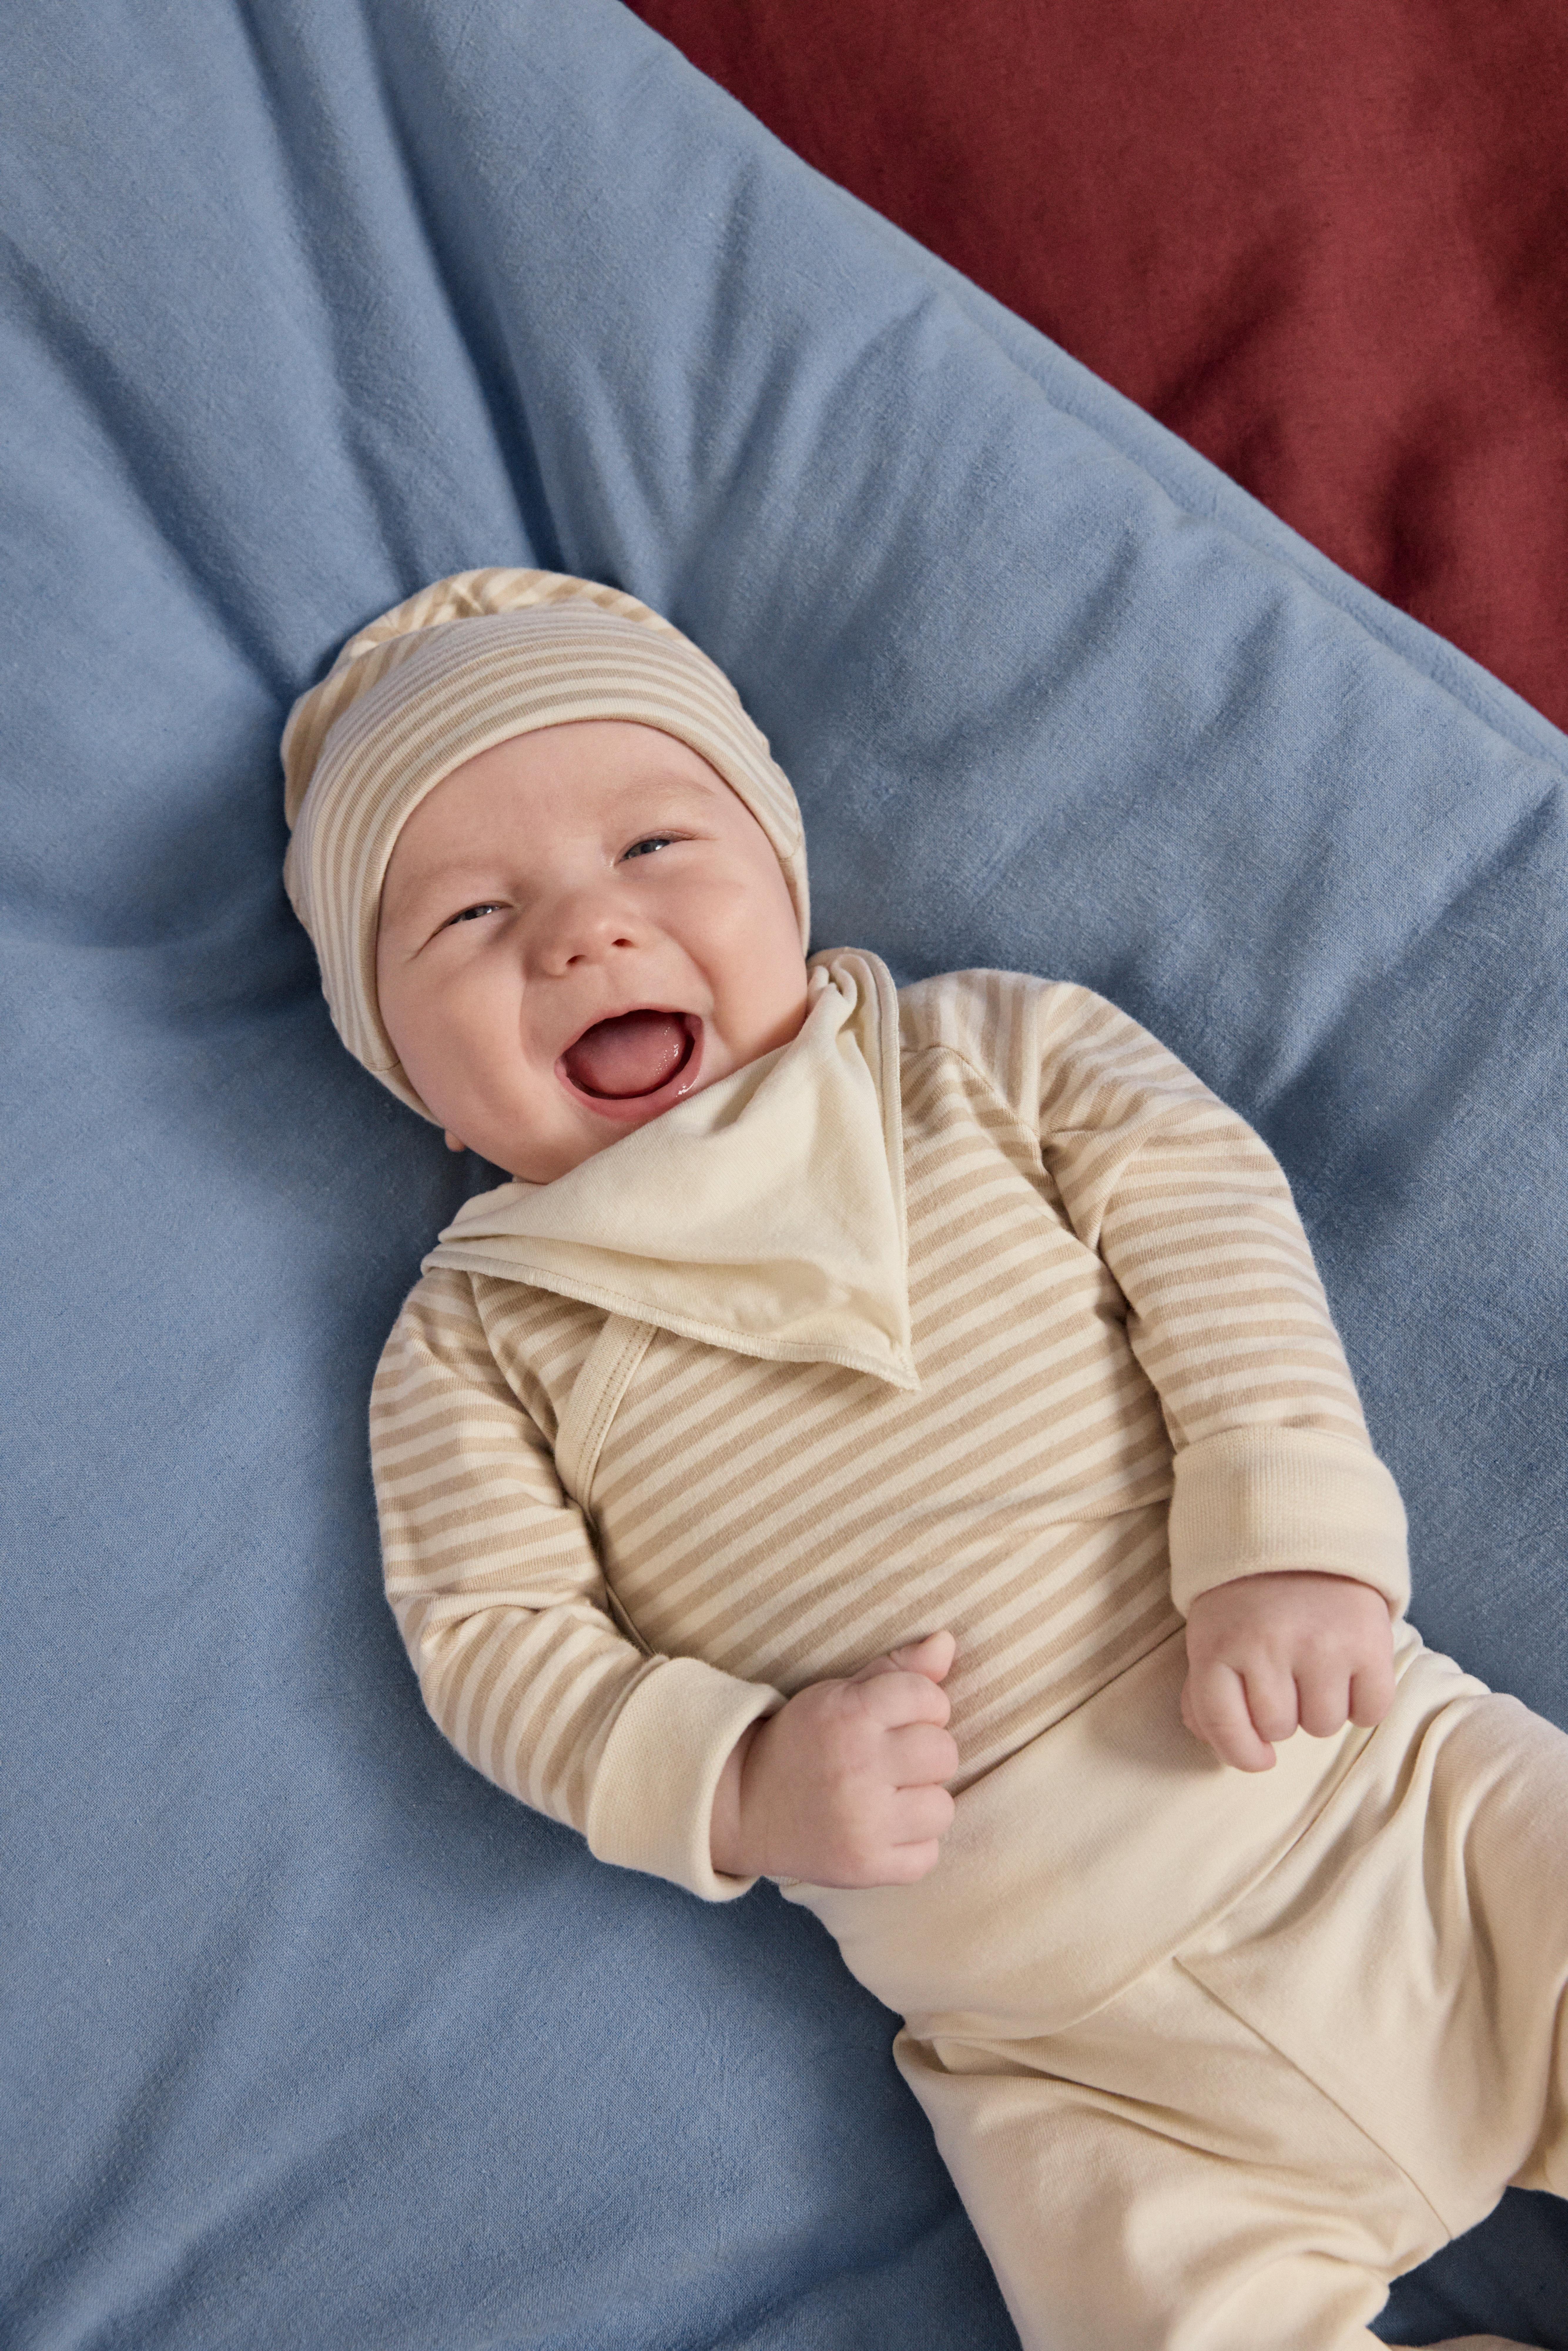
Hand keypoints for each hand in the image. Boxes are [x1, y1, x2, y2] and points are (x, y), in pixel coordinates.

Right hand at [710, 1630, 958, 1885]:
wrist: (744, 1806)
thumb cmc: (803, 1742)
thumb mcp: (839, 1695)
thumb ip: (897, 1669)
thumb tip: (948, 1642)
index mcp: (849, 1715)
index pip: (929, 1697)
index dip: (922, 1706)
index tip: (898, 1717)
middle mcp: (857, 1767)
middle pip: (944, 1753)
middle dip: (924, 1753)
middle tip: (891, 1759)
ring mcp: (862, 1823)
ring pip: (942, 1808)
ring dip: (922, 1802)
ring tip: (888, 1795)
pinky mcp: (865, 1867)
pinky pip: (927, 1855)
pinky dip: (911, 1846)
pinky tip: (882, 1830)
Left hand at [1181, 1571, 1395, 1771]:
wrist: (1301, 1532)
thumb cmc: (1249, 1597)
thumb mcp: (1211, 1634)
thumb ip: (1203, 1693)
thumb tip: (1218, 1745)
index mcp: (1217, 1645)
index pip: (1224, 1728)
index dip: (1242, 1753)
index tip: (1258, 1756)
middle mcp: (1267, 1647)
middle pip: (1279, 1729)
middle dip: (1283, 1712)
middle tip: (1286, 1673)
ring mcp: (1321, 1646)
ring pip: (1322, 1726)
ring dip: (1320, 1706)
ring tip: (1316, 1666)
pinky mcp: (1368, 1643)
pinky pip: (1369, 1713)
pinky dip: (1363, 1702)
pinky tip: (1350, 1671)